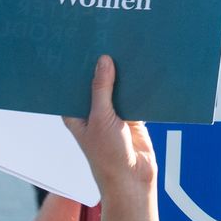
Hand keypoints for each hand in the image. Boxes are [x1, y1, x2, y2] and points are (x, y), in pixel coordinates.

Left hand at [63, 56, 155, 195]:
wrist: (133, 181)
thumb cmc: (107, 156)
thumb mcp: (102, 118)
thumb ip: (102, 89)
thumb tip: (104, 61)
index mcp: (76, 113)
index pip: (74, 83)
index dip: (78, 65)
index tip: (82, 42)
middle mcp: (93, 111)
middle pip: (97, 82)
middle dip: (103, 65)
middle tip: (108, 38)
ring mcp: (113, 114)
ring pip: (118, 87)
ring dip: (124, 74)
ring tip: (128, 48)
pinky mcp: (133, 117)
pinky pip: (136, 95)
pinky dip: (141, 86)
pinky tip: (145, 68)